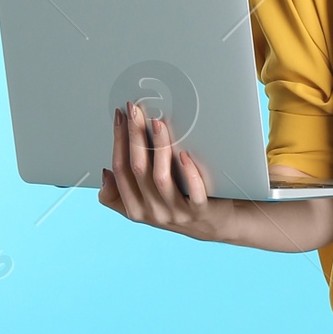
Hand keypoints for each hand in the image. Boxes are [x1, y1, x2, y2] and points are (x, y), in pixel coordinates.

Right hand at [97, 104, 332, 254]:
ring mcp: (178, 216)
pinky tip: (185, 153)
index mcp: (137, 209)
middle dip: (133, 135)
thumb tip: (105, 173)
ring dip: (158, 147)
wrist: (227, 224)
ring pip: (160, 179)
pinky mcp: (202, 214)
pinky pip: (193, 193)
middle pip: (136, 170)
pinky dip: (188, 173)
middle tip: (135, 108)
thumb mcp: (155, 201)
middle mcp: (154, 214)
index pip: (119, 170)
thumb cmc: (188, 202)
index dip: (118, 141)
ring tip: (158, 122)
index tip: (119, 114)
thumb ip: (130, 192)